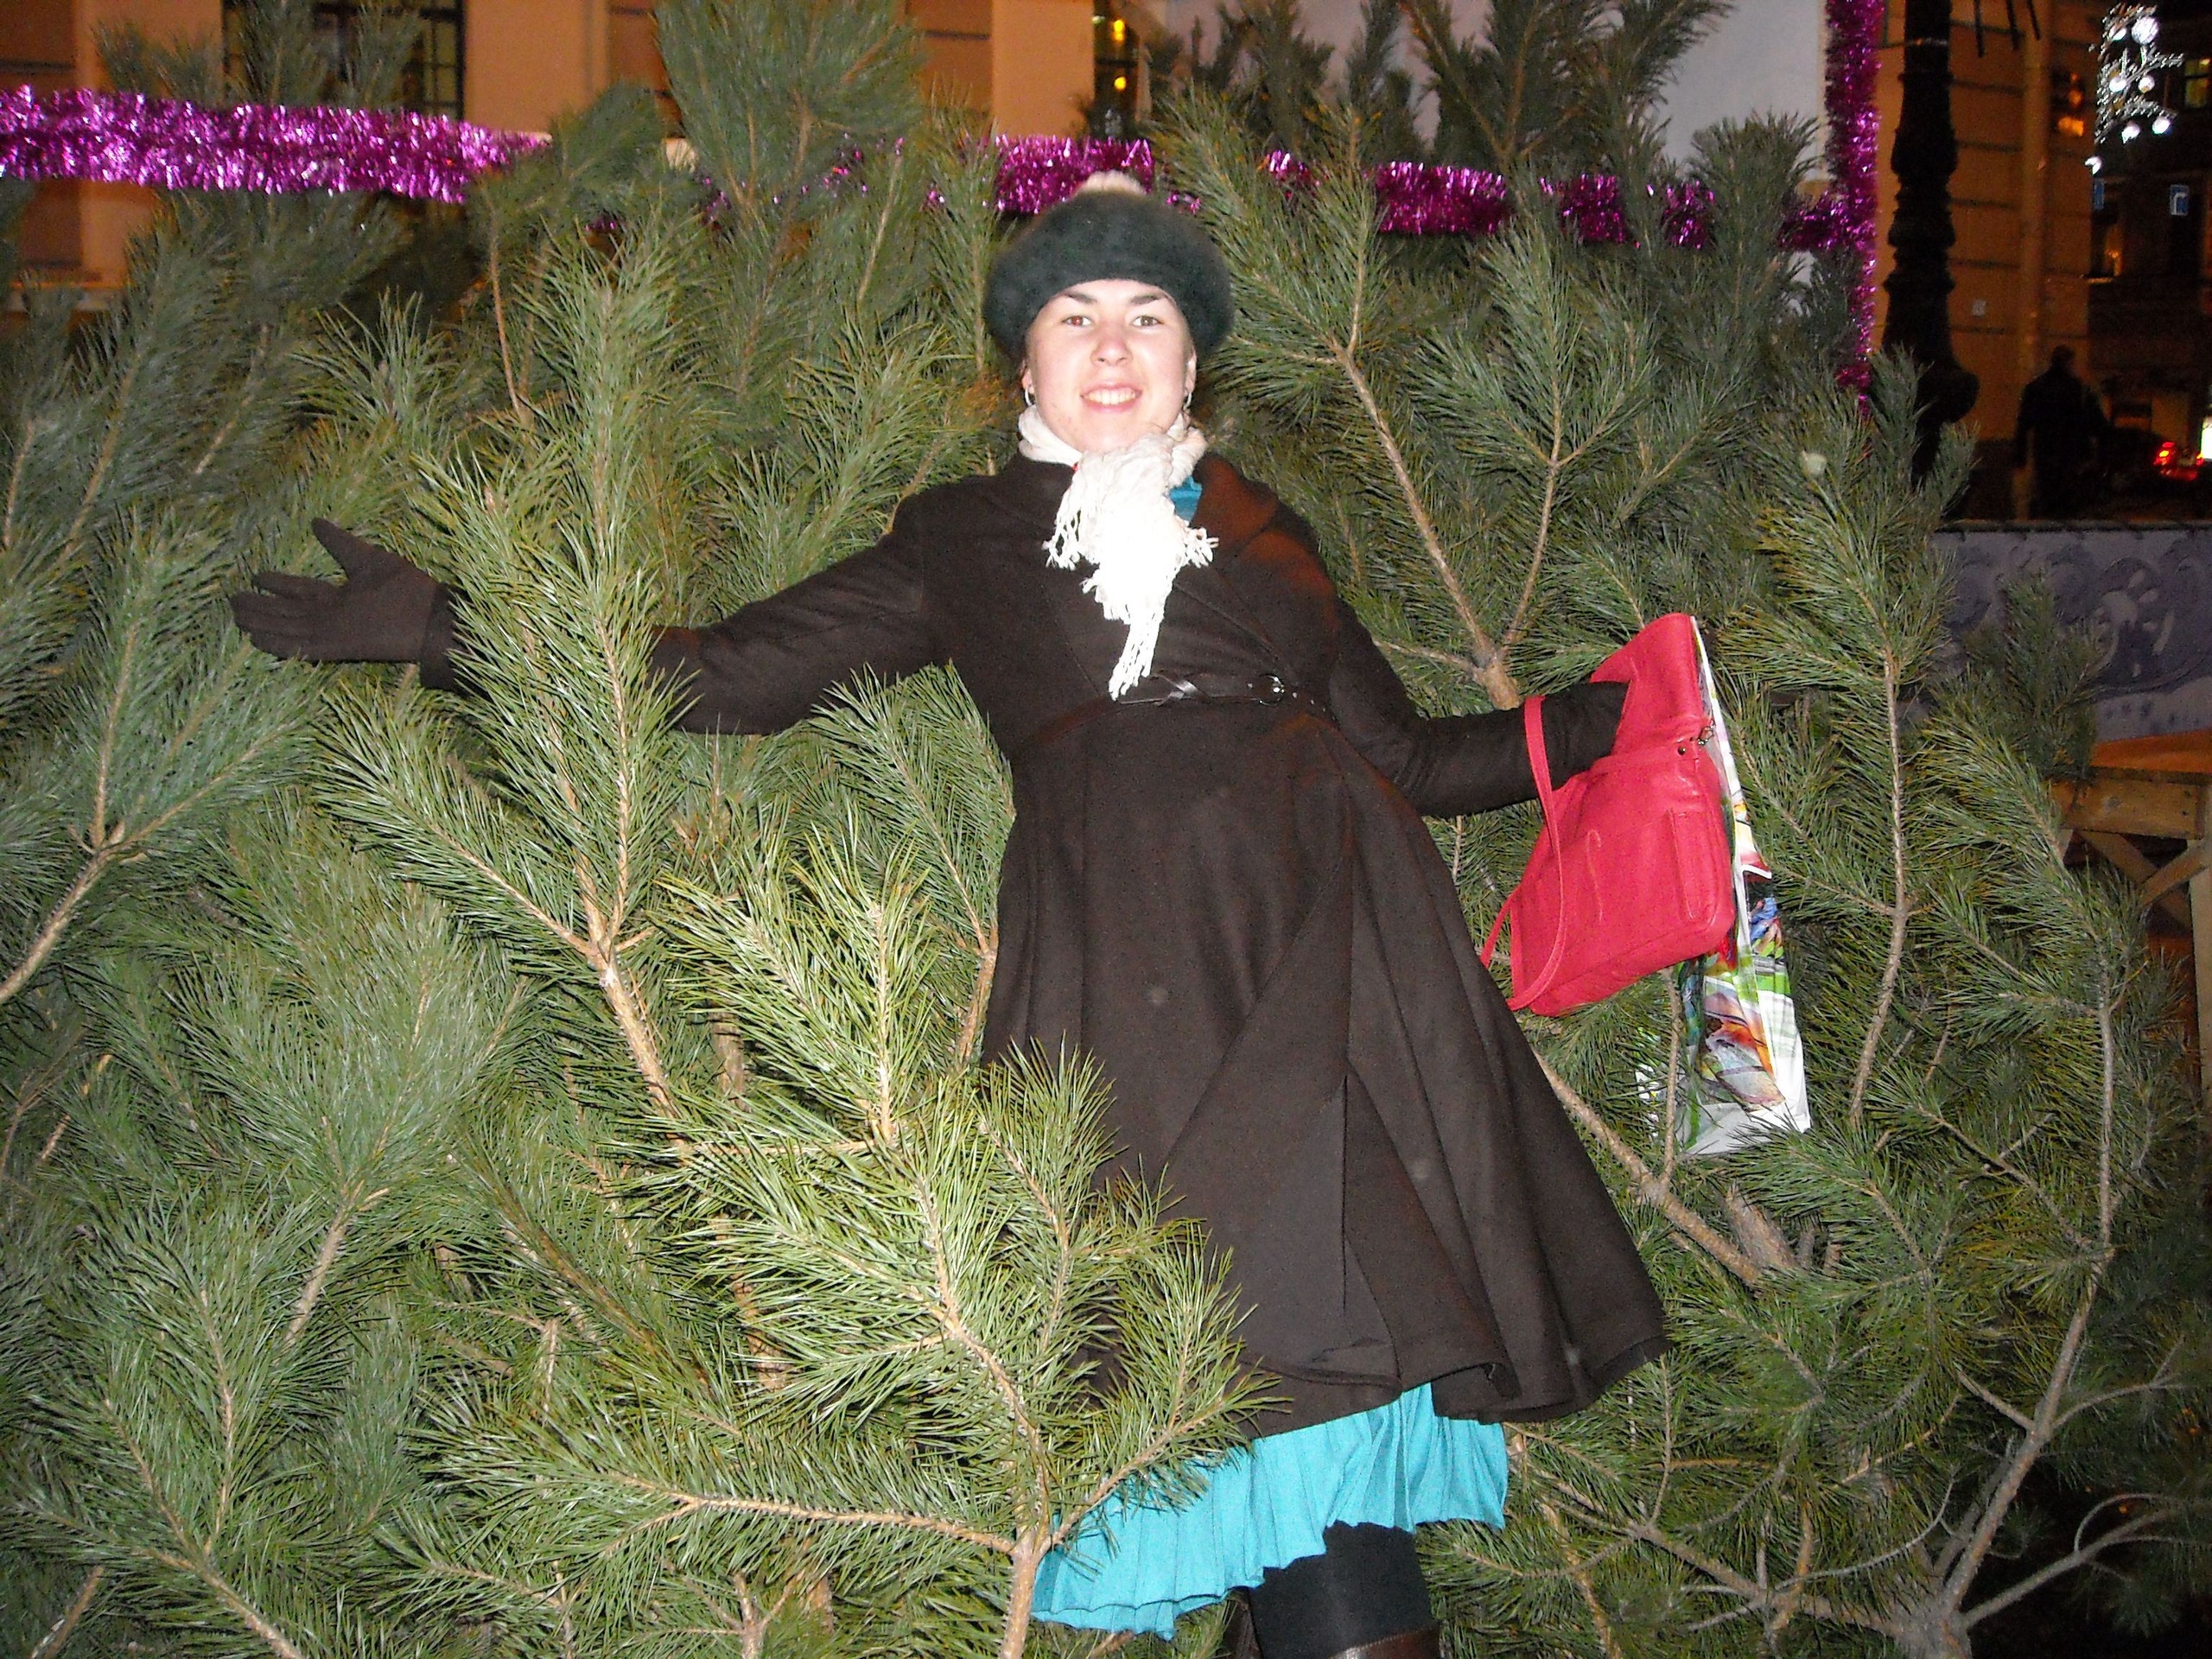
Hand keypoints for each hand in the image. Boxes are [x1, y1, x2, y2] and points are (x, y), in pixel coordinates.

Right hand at [228, 520, 443, 662]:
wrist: (431, 616)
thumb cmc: (408, 589)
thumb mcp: (369, 559)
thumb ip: (340, 544)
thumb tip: (315, 522)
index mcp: (340, 596)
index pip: (301, 590)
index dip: (278, 584)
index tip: (255, 575)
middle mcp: (332, 615)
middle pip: (288, 611)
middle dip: (261, 607)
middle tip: (232, 602)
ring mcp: (333, 631)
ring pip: (288, 627)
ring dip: (262, 624)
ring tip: (236, 618)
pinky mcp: (339, 646)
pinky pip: (302, 647)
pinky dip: (280, 644)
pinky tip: (257, 640)